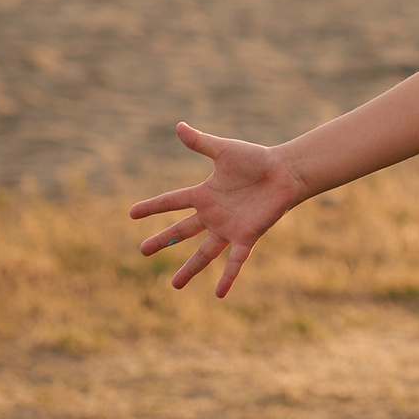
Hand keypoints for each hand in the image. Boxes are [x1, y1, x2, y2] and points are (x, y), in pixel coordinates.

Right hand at [128, 122, 304, 296]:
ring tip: (174, 285)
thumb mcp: (225, 150)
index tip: (131, 213)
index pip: (172, 201)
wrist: (286, 172)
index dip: (152, 207)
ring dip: (190, 269)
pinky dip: (228, 276)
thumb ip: (201, 143)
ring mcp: (229, 228)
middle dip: (162, 241)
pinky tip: (219, 293)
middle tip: (142, 251)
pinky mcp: (247, 236)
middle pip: (181, 231)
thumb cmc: (257, 160)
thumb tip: (178, 125)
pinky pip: (235, 260)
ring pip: (204, 253)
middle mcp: (213, 215)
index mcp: (204, 194)